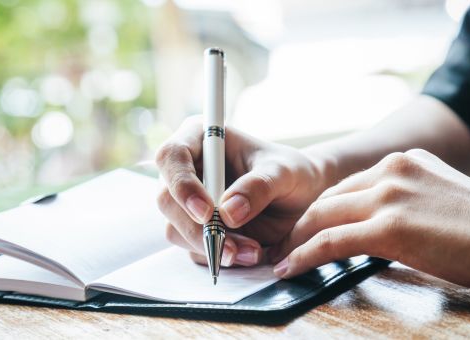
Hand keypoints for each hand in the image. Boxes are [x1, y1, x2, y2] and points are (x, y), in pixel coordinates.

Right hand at [155, 116, 335, 266]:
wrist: (302, 199)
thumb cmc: (291, 173)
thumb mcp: (284, 173)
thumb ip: (258, 186)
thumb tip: (228, 212)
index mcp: (201, 139)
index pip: (172, 156)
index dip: (182, 184)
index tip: (206, 211)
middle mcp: (188, 170)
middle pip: (167, 199)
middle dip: (196, 228)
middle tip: (230, 246)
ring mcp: (188, 202)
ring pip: (176, 229)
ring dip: (211, 246)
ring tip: (252, 251)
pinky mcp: (196, 229)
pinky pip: (194, 249)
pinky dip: (218, 256)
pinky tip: (248, 254)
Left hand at [270, 149, 469, 296]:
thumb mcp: (438, 197)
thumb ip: (405, 199)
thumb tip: (378, 223)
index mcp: (403, 161)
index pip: (347, 186)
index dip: (321, 209)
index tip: (306, 227)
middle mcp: (391, 170)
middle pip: (328, 198)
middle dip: (301, 224)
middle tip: (283, 245)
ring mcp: (388, 196)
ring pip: (322, 217)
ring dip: (296, 241)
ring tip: (280, 259)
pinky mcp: (388, 227)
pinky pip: (331, 241)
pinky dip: (304, 256)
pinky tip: (291, 268)